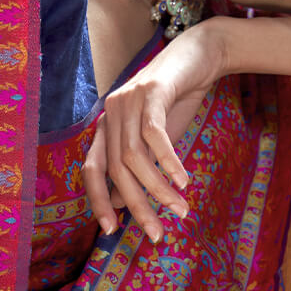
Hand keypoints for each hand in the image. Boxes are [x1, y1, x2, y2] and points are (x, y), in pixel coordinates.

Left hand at [82, 20, 226, 241]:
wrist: (199, 56)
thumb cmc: (176, 101)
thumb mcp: (154, 142)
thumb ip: (138, 168)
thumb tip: (120, 203)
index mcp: (107, 127)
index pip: (92, 170)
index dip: (98, 201)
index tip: (111, 230)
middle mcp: (111, 113)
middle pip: (116, 170)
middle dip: (137, 206)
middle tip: (157, 233)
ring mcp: (128, 99)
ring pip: (135, 156)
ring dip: (158, 189)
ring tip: (180, 209)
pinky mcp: (151, 90)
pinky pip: (154, 134)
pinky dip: (168, 161)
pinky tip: (183, 180)